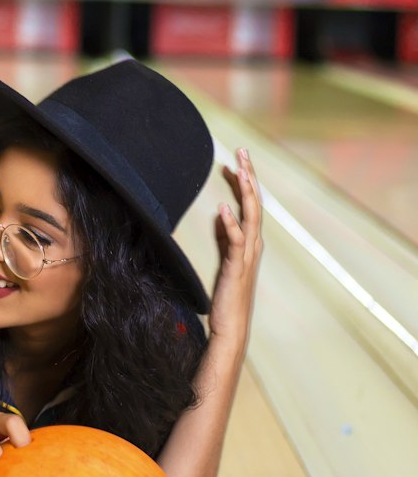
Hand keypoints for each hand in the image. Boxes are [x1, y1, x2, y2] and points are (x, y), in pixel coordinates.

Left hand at [209, 148, 263, 356]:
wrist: (231, 325)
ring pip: (250, 217)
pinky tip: (223, 208)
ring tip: (239, 170)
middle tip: (242, 151)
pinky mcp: (236, 266)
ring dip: (245, 193)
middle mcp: (253, 244)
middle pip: (253, 203)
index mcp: (251, 241)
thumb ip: (227, 238)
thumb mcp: (227, 259)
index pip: (250, 205)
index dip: (244, 182)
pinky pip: (235, 241)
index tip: (236, 161)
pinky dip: (231, 223)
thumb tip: (223, 217)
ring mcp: (247, 255)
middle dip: (249, 176)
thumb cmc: (229, 295)